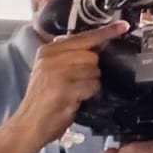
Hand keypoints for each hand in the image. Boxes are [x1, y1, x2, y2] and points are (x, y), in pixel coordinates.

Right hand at [9, 21, 129, 144]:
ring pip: (94, 70)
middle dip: (92, 70)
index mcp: (49, 50)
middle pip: (92, 55)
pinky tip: (75, 100)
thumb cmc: (45, 100)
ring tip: (74, 92)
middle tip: (77, 83)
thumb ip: (71, 57)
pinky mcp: (62, 87)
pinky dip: (88, 94)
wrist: (29, 125)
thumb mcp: (54, 72)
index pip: (83, 37)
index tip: (123, 26)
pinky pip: (91, 85)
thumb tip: (98, 47)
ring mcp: (56, 71)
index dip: (105, 32)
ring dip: (90, 84)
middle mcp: (50, 57)